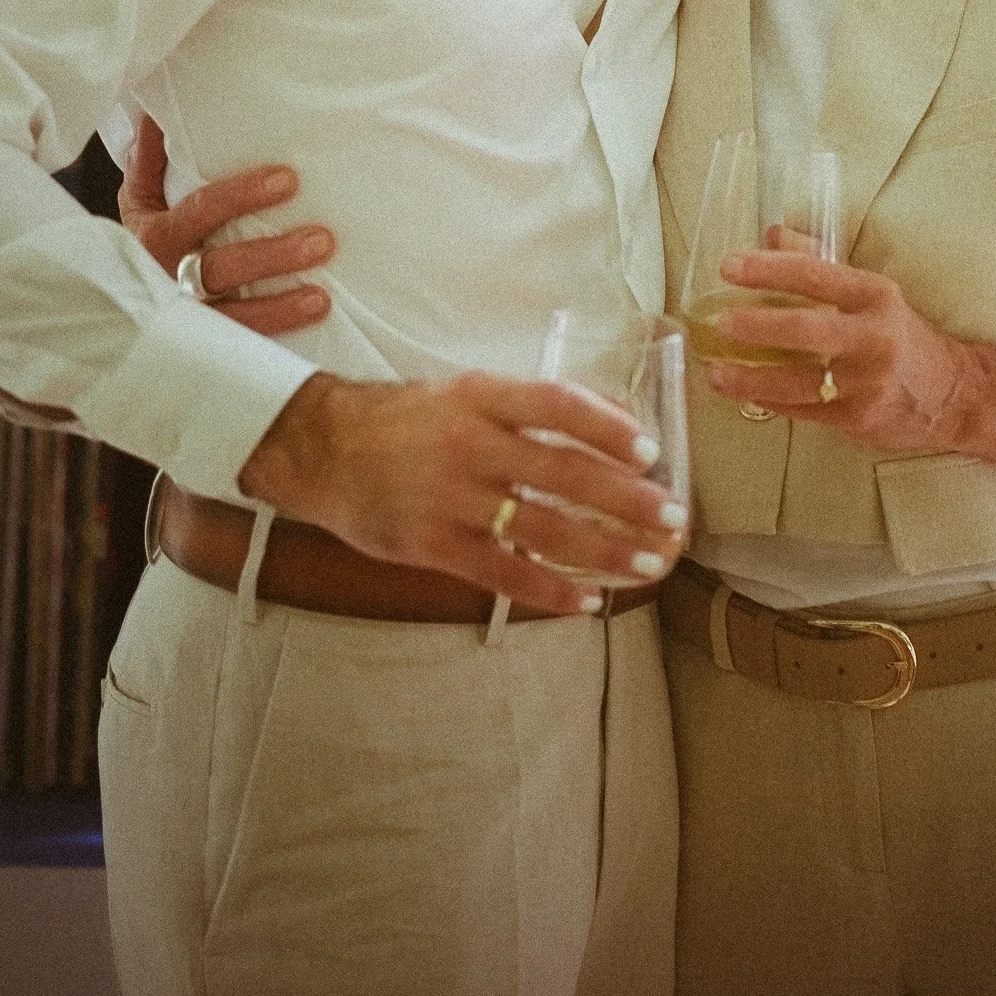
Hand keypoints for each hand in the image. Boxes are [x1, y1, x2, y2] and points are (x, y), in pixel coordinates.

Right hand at [118, 113, 335, 337]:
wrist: (110, 311)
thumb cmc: (141, 243)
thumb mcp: (139, 202)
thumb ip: (150, 158)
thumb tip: (159, 110)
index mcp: (154, 234)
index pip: (201, 210)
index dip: (242, 195)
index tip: (288, 180)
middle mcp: (166, 277)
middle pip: (221, 266)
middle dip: (271, 255)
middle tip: (322, 240)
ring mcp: (185, 317)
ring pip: (234, 313)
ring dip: (280, 305)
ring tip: (322, 294)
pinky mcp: (203, 345)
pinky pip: (240, 343)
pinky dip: (275, 333)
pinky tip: (308, 322)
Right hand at [238, 368, 689, 616]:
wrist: (323, 449)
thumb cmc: (405, 420)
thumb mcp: (463, 393)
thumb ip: (526, 408)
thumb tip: (607, 422)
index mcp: (480, 397)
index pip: (558, 405)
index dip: (608, 429)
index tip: (650, 452)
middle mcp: (469, 444)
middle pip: (564, 472)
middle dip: (626, 500)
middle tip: (672, 519)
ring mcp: (450, 497)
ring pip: (542, 528)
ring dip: (603, 549)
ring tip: (647, 563)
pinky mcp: (431, 544)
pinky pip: (503, 573)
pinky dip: (549, 590)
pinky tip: (584, 602)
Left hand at [698, 246, 968, 454]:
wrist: (954, 394)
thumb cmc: (902, 335)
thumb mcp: (870, 293)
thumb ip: (820, 264)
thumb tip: (773, 235)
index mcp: (876, 295)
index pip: (815, 275)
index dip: (768, 268)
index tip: (730, 266)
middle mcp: (874, 338)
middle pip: (806, 330)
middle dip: (758, 326)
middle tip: (721, 322)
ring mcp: (866, 383)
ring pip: (798, 381)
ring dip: (751, 377)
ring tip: (716, 371)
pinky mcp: (859, 420)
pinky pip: (803, 411)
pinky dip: (770, 401)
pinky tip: (744, 394)